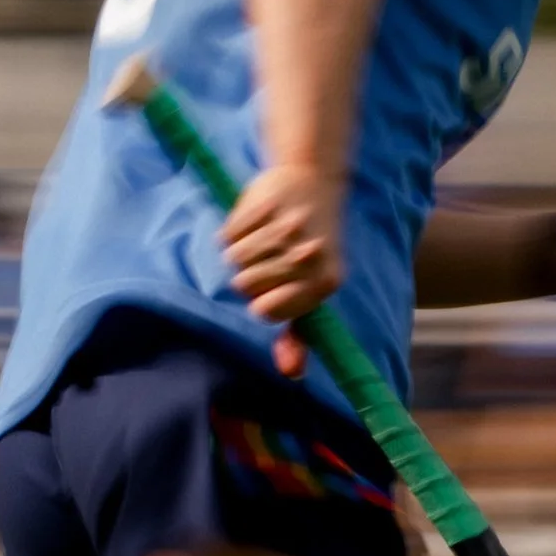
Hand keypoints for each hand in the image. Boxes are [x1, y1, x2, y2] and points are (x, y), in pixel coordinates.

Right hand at [221, 163, 344, 375]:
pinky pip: (230, 233)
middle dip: (250, 275)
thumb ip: (299, 335)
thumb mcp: (312, 291)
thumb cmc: (311, 246)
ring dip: (240, 251)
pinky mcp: (268, 202)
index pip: (265, 310)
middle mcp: (311, 254)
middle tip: (270, 258)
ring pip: (235, 260)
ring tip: (262, 240)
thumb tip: (290, 373)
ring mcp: (290, 226)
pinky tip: (255, 221)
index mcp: (325, 282)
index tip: (275, 288)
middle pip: (246, 285)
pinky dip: (234, 229)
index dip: (262, 301)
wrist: (313, 181)